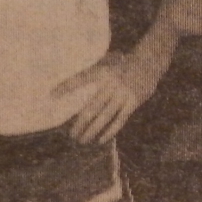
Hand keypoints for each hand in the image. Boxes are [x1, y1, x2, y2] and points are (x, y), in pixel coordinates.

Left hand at [53, 50, 167, 144]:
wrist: (150, 61)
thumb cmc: (124, 63)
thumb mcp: (108, 61)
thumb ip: (94, 74)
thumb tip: (72, 86)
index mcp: (102, 72)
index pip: (80, 79)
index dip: (66, 87)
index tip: (52, 95)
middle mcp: (111, 83)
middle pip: (91, 107)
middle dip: (80, 123)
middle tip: (71, 135)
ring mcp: (123, 93)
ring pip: (104, 116)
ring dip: (92, 130)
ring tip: (82, 140)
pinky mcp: (133, 101)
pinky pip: (120, 119)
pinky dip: (110, 130)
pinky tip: (101, 139)